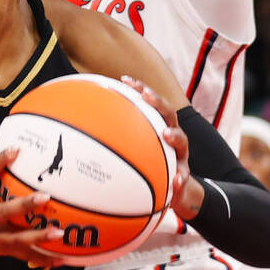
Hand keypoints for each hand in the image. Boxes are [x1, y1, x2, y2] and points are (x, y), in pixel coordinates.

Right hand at [0, 148, 63, 265]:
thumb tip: (10, 137)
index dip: (0, 161)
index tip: (16, 149)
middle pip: (6, 211)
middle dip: (26, 205)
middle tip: (46, 197)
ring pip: (19, 238)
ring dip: (40, 236)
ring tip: (59, 233)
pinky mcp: (5, 250)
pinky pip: (26, 255)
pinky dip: (44, 259)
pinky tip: (62, 259)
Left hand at [119, 76, 198, 217]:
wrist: (171, 189)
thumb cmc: (148, 164)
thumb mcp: (134, 150)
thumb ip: (117, 138)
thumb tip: (85, 128)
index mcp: (158, 126)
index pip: (150, 103)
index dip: (139, 89)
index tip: (125, 80)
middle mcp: (171, 136)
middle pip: (168, 113)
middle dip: (158, 102)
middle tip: (146, 95)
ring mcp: (180, 154)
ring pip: (181, 141)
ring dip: (175, 136)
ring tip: (167, 134)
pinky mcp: (183, 174)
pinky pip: (184, 176)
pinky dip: (181, 178)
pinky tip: (176, 181)